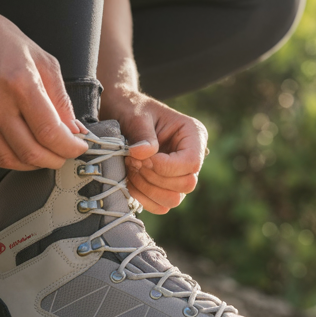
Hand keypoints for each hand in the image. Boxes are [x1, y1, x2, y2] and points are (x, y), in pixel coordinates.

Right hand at [0, 7, 87, 169]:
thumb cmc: (0, 40)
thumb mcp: (43, 60)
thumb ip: (61, 99)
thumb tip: (74, 130)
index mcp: (20, 83)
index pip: (49, 132)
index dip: (70, 147)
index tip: (79, 147)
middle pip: (31, 153)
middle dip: (56, 160)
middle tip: (65, 154)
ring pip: (10, 160)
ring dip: (34, 164)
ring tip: (45, 153)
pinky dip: (12, 154)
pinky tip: (21, 143)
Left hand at [102, 89, 206, 213]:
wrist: (122, 114)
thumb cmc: (133, 109)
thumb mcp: (137, 115)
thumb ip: (142, 133)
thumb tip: (143, 154)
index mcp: (194, 135)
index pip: (191, 162)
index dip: (166, 166)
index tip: (142, 157)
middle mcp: (192, 157)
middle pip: (187, 185)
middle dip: (156, 178)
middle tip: (134, 162)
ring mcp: (180, 175)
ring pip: (174, 200)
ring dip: (148, 188)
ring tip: (132, 169)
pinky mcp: (166, 187)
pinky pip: (160, 206)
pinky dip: (143, 198)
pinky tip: (130, 180)